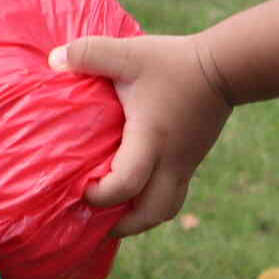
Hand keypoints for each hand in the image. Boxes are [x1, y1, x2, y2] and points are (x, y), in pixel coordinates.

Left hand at [50, 34, 234, 237]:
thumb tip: (53, 61)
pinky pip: (171, 196)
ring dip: (139, 219)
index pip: (127, 184)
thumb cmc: (174, 62)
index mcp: (151, 140)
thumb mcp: (129, 53)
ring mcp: (185, 165)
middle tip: (97, 221)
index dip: (101, 194)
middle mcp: (170, 161)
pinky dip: (151, 202)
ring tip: (116, 214)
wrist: (225, 68)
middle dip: (122, 226)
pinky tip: (135, 190)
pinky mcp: (191, 161)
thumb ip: (89, 53)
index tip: (84, 187)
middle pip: (151, 214)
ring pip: (165, 211)